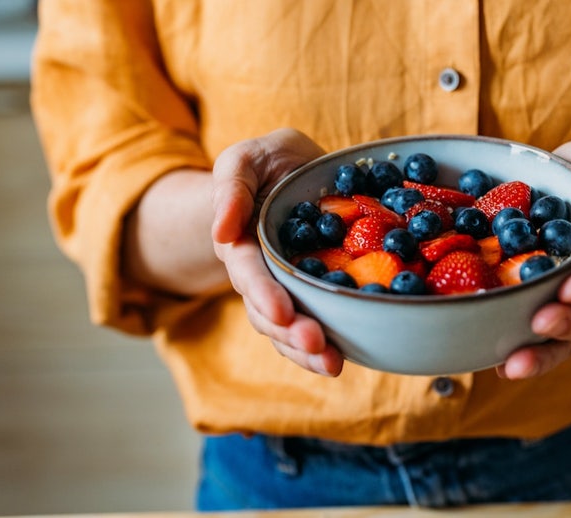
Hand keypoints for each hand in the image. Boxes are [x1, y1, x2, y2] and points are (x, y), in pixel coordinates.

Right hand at [211, 128, 344, 376]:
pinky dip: (332, 342)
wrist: (297, 169)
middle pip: (268, 313)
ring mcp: (289, 288)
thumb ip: (231, 187)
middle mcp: (262, 275)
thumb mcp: (244, 159)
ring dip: (308, 351)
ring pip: (290, 329)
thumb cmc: (267, 162)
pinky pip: (319, 322)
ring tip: (333, 364)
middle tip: (317, 345)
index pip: (248, 274)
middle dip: (290, 332)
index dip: (263, 294)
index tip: (281, 311)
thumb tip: (222, 231)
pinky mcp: (317, 293)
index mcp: (241, 244)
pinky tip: (348, 356)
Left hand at [497, 141, 570, 379]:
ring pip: (561, 341)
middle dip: (568, 324)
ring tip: (514, 366)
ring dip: (541, 355)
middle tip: (542, 322)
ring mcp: (564, 306)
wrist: (557, 187)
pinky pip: (528, 340)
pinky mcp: (533, 309)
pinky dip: (513, 355)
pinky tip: (494, 367)